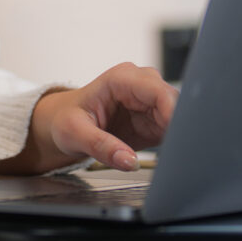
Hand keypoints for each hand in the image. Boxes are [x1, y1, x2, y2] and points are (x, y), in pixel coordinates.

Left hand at [0, 63, 177, 174]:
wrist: (62, 122)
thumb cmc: (65, 119)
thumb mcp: (75, 133)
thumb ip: (101, 146)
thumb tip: (128, 161)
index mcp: (121, 79)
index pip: (158, 91)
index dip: (173, 112)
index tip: (177, 135)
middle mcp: (139, 84)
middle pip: (174, 101)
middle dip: (179, 124)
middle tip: (178, 151)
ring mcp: (149, 101)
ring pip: (179, 114)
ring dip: (178, 133)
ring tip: (170, 153)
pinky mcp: (153, 118)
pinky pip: (174, 127)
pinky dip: (174, 140)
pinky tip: (168, 151)